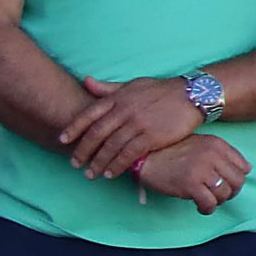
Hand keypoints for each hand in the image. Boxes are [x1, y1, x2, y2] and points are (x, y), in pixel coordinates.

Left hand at [60, 75, 202, 178]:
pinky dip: (117, 165)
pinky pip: (129, 154)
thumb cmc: (160, 90)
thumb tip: (85, 81)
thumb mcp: (132, 85)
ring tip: (90, 174)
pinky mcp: (152, 136)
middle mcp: (124, 111)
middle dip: (83, 151)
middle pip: (96, 134)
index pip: (89, 114)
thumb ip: (108, 88)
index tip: (62, 140)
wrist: (193, 94)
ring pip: (111, 147)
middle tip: (74, 164)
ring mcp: (137, 124)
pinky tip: (110, 174)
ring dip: (98, 162)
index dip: (73, 128)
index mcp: (117, 98)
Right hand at [135, 134, 249, 213]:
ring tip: (208, 201)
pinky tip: (201, 207)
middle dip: (231, 192)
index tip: (226, 182)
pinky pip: (209, 203)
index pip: (244, 167)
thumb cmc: (171, 152)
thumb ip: (221, 154)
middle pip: (238, 181)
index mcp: (217, 144)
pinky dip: (207, 209)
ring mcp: (202, 170)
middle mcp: (213, 156)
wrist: (145, 158)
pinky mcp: (190, 185)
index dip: (236, 178)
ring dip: (219, 201)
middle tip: (220, 195)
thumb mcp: (200, 144)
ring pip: (225, 193)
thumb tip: (246, 169)